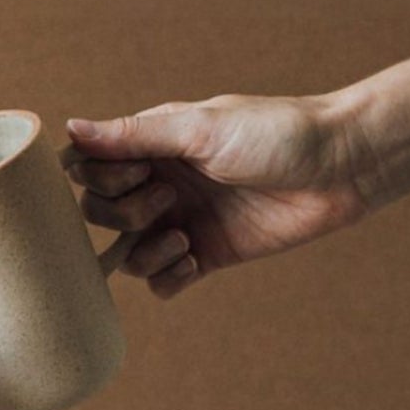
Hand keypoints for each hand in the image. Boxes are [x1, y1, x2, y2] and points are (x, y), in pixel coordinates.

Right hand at [64, 95, 376, 298]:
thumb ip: (132, 135)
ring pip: (128, 254)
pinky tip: (195, 260)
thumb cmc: (275, 133)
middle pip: (101, 215)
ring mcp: (182, 220)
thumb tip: (69, 129)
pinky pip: (163, 282)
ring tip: (183, 238)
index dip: (97, 180)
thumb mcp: (199, 128)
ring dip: (144, 252)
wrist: (340, 168)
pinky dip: (169, 277)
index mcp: (154, 145)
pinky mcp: (207, 254)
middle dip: (123, 215)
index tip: (134, 173)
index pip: (91, 169)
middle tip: (167, 199)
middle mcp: (161, 182)